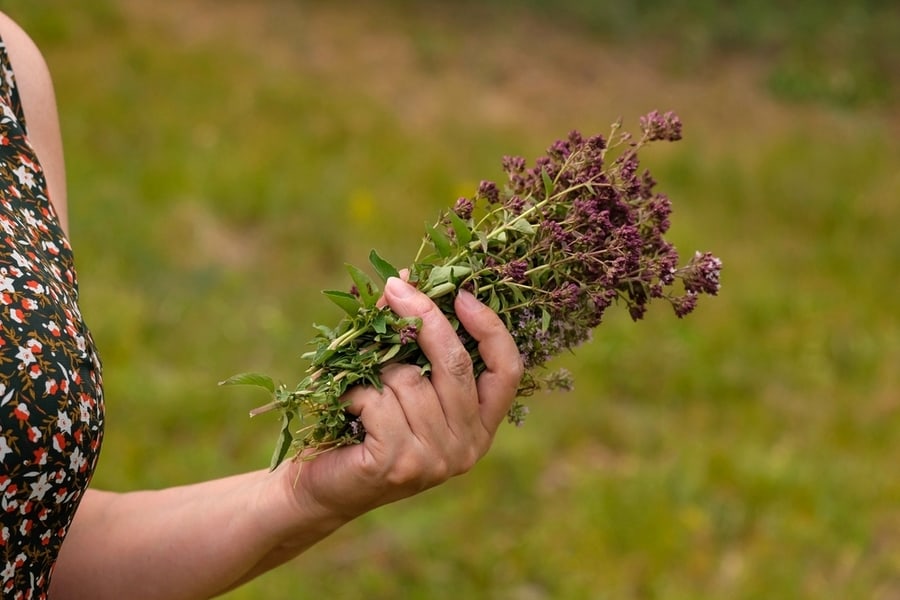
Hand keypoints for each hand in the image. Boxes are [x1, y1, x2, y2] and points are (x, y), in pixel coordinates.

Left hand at [283, 276, 522, 522]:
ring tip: (360, 390)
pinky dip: (353, 393)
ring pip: (409, 381)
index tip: (462, 295)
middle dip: (424, 319)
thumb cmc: (362, 426)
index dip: (490, 329)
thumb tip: (403, 279)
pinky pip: (378, 401)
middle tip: (394, 289)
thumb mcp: (398, 381)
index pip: (508, 372)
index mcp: (479, 425)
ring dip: (375, 373)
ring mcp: (436, 460)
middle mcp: (467, 446)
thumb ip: (411, 341)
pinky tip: (346, 410)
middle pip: (456, 364)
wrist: (323, 488)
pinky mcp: (400, 465)